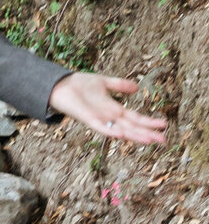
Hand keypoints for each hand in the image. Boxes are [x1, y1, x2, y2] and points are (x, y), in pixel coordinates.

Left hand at [48, 73, 166, 144]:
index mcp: (113, 109)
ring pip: (119, 130)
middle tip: (164, 140)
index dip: (148, 122)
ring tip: (149, 141)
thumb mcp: (104, 82)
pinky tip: (122, 135)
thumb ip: (120, 86)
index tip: (164, 125)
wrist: (59, 85)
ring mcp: (98, 119)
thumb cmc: (80, 85)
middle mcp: (108, 117)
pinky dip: (111, 131)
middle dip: (147, 133)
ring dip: (134, 136)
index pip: (134, 118)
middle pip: (131, 127)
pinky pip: (101, 127)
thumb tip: (137, 88)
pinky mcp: (87, 118)